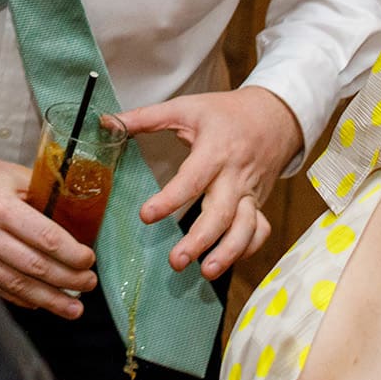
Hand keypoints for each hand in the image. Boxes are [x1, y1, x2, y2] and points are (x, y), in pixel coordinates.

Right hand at [0, 157, 95, 318]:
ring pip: (19, 286)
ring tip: (75, 308)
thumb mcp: (16, 176)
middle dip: (69, 279)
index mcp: (2, 208)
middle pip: (36, 266)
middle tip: (89, 283)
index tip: (88, 259)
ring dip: (51, 300)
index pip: (46, 238)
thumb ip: (47, 194)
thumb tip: (80, 219)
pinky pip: (2, 291)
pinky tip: (44, 303)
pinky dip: (26, 300)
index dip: (72, 254)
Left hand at [110, 86, 297, 280]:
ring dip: (228, 253)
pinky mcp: (259, 202)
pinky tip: (227, 260)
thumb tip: (106, 121)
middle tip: (175, 261)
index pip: (193, 179)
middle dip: (200, 240)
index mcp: (216, 150)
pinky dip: (247, 248)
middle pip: (221, 213)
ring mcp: (251, 192)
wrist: (274, 115)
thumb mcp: (185, 107)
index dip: (170, 200)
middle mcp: (236, 175)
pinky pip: (260, 230)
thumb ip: (145, 117)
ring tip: (205, 272)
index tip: (145, 216)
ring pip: (246, 228)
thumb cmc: (225, 112)